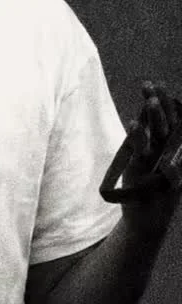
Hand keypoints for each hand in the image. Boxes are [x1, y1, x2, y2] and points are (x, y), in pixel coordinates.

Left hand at [122, 80, 181, 234]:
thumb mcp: (147, 162)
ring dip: (156, 117)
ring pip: (160, 135)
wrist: (147, 220)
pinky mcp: (146, 174)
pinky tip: (134, 122)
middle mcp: (169, 154)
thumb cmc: (148, 189)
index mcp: (170, 149)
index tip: (154, 84)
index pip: (169, 120)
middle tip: (153, 85)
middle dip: (161, 103)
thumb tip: (142, 119)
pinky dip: (139, 136)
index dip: (163, 102)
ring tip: (150, 100)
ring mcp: (160, 164)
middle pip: (167, 123)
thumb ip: (147, 142)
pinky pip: (143, 152)